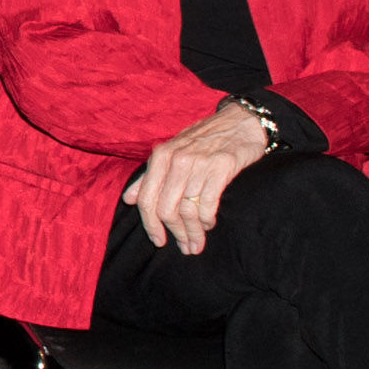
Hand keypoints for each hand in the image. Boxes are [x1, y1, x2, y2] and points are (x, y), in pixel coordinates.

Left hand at [122, 100, 274, 253]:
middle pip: (166, 209)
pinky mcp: (222, 166)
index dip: (150, 225)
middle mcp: (176, 160)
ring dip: (193, 232)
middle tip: (185, 248)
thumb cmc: (204, 139)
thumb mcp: (171, 152)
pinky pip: (208, 203)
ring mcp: (199, 163)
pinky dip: (207, 220)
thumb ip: (149, 176)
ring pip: (188, 210)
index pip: (146, 199)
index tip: (158, 241)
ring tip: (197, 243)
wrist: (240, 121)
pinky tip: (209, 224)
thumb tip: (128, 199)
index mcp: (160, 157)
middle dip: (175, 233)